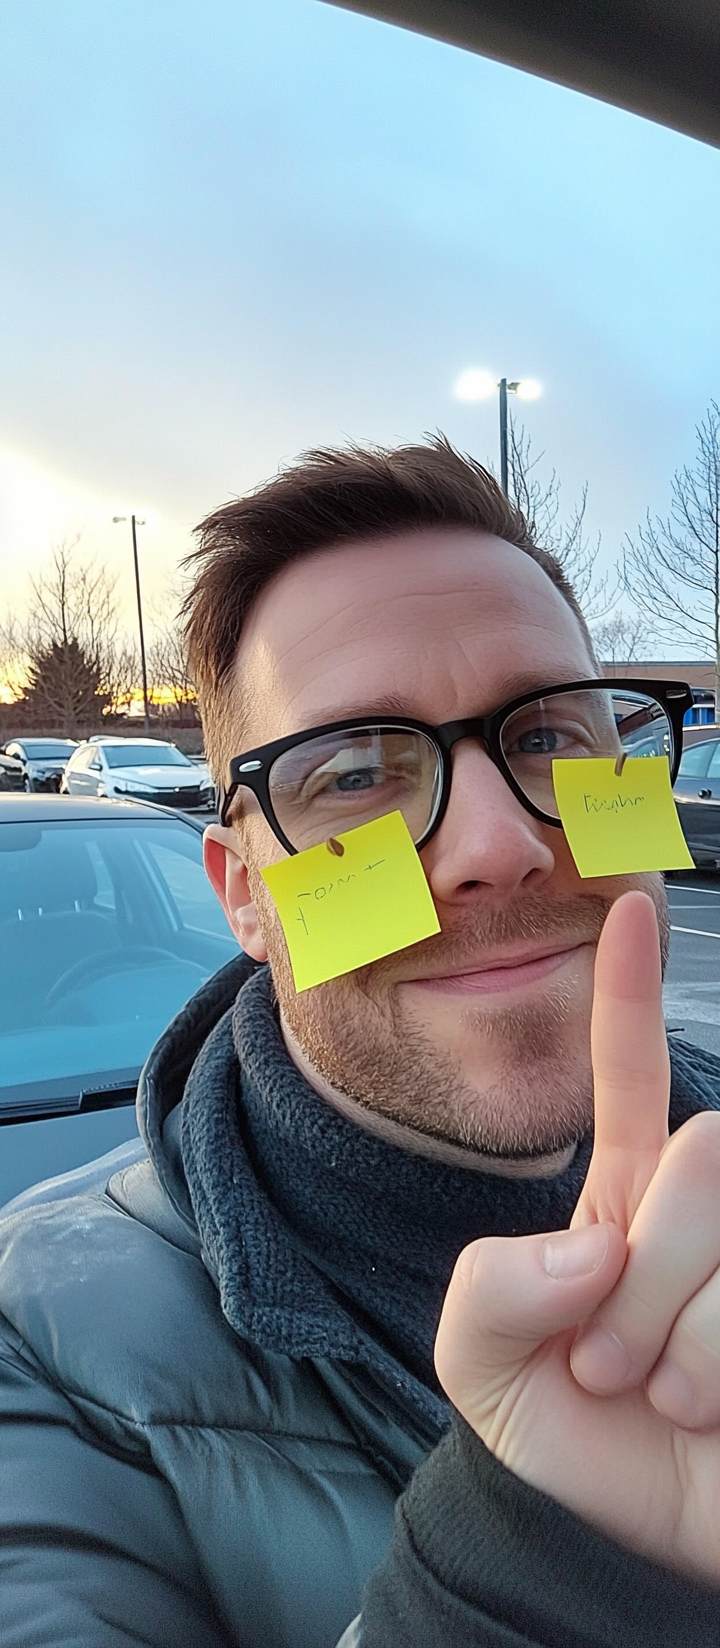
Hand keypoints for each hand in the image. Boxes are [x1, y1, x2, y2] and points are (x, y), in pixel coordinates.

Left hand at [434, 890, 719, 1587]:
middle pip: (700, 1154)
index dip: (626, 995)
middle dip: (640, 1270)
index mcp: (622, 1203)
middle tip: (609, 1362)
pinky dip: (711, 1371)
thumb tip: (589, 1250)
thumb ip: (489, 1289)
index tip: (632, 908)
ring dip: (673, 1334)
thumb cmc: (565, 1453)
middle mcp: (703, 1218)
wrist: (617, 1555)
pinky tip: (705, 1417)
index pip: (630, 1079)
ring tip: (658, 1396)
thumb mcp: (482, 1370)